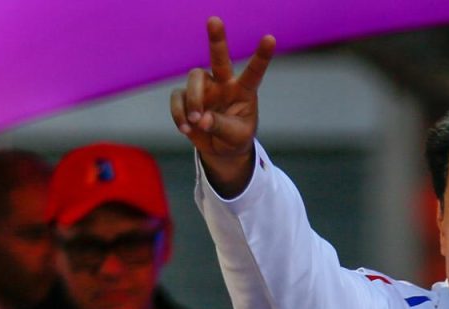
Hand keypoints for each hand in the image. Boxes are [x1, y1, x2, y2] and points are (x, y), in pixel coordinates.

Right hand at [169, 17, 275, 195]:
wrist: (220, 149)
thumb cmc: (235, 139)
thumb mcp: (235, 137)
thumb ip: (220, 126)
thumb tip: (201, 119)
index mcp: (244, 91)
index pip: (254, 72)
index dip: (262, 56)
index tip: (270, 39)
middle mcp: (224, 83)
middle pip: (218, 57)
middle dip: (217, 39)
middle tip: (214, 20)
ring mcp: (204, 88)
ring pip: (194, 78)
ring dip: (194, 100)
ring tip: (196, 122)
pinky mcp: (185, 96)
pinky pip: (178, 97)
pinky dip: (179, 114)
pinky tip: (186, 129)